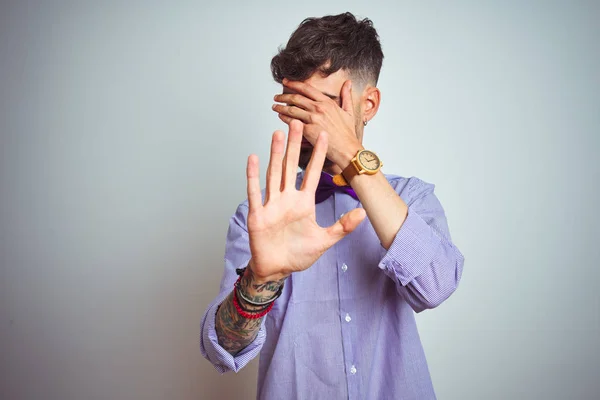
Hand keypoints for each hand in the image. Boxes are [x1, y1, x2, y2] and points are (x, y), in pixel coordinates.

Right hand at [246, 120, 365, 282]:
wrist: (277, 269)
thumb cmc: (298, 254)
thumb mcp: (325, 240)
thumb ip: (342, 226)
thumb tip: (363, 214)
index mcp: (304, 202)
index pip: (312, 173)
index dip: (318, 155)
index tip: (323, 134)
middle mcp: (287, 198)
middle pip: (291, 166)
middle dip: (294, 145)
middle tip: (297, 122)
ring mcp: (272, 204)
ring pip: (274, 174)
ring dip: (275, 154)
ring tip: (277, 134)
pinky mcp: (258, 213)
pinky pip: (254, 192)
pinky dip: (253, 175)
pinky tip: (253, 158)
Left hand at [272, 79, 362, 166]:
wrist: (348, 149)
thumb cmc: (348, 134)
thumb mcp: (349, 112)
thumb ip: (346, 95)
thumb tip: (348, 83)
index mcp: (327, 102)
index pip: (306, 88)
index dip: (294, 83)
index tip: (286, 81)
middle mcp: (319, 108)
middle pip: (296, 98)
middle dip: (283, 96)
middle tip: (276, 97)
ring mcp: (313, 119)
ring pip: (292, 109)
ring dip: (281, 107)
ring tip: (275, 107)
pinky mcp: (308, 131)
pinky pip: (292, 122)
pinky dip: (284, 118)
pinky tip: (281, 117)